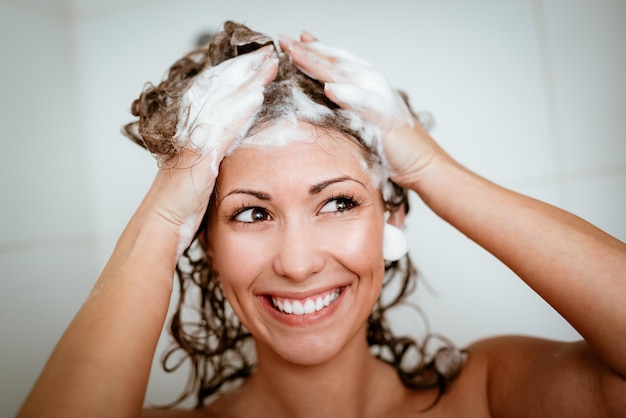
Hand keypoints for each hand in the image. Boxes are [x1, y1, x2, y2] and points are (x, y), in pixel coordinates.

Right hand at [146, 45, 278, 254]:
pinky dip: (240, 111)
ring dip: (247, 82)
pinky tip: (258, 96)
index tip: (257, 64)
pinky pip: (222, 128)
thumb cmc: (179, 206)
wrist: (160, 223)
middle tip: (268, 53)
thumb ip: (211, 157)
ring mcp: (193, 141)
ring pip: (222, 102)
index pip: (215, 95)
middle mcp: (190, 131)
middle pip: (219, 91)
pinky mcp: (199, 156)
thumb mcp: (198, 175)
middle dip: (244, 70)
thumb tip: (227, 151)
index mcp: (191, 133)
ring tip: (269, 64)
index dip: (236, 77)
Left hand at [278, 33, 443, 187]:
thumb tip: (318, 91)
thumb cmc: (389, 141)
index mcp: (364, 79)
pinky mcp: (384, 116)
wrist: (419, 161)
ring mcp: (378, 95)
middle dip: (306, 50)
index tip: (288, 39)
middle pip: (333, 60)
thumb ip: (342, 100)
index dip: (311, 47)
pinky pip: (362, 103)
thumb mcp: (360, 115)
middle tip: (282, 40)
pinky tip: (330, 88)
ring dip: (318, 63)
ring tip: (295, 54)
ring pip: (343, 74)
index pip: (333, 57)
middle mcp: (371, 81)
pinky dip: (347, 94)